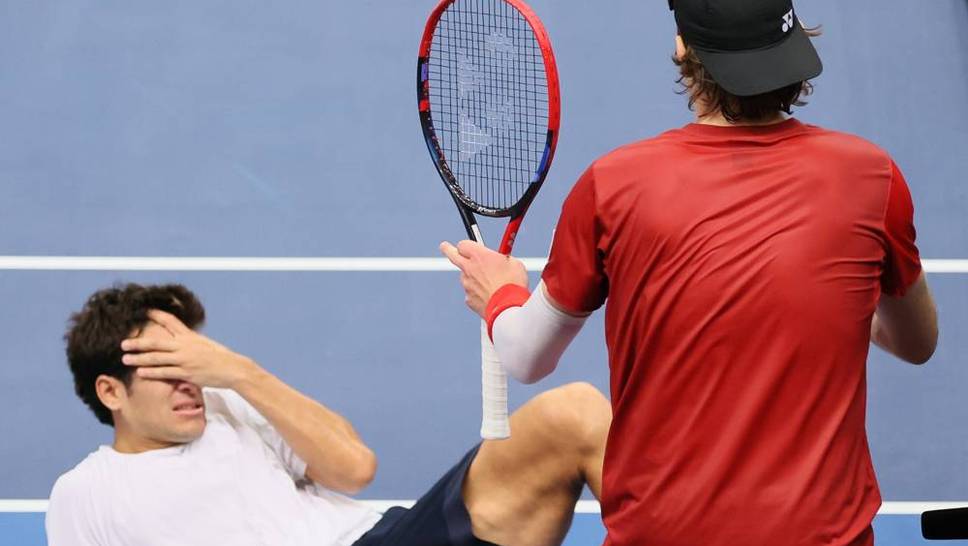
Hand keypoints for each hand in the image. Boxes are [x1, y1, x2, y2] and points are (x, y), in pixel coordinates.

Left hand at [121, 310, 258, 388]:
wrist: (233, 368)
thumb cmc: (220, 357)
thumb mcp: (205, 343)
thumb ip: (190, 341)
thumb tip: (180, 338)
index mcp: (189, 336)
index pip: (170, 321)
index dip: (156, 315)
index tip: (144, 311)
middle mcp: (185, 346)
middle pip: (156, 342)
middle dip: (138, 342)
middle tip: (123, 343)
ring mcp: (185, 359)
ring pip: (157, 358)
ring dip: (139, 358)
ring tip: (125, 358)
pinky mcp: (187, 373)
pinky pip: (165, 373)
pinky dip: (152, 372)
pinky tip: (140, 372)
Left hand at [439, 240, 528, 315]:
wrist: (508, 308)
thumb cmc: (514, 284)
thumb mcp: (514, 264)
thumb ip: (504, 260)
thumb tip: (503, 260)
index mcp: (479, 255)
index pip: (464, 244)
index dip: (468, 246)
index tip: (468, 246)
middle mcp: (469, 268)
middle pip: (453, 255)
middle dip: (448, 249)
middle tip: (444, 246)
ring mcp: (467, 285)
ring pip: (466, 277)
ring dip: (472, 277)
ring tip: (491, 284)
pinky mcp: (469, 299)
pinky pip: (471, 293)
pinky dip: (478, 294)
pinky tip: (491, 297)